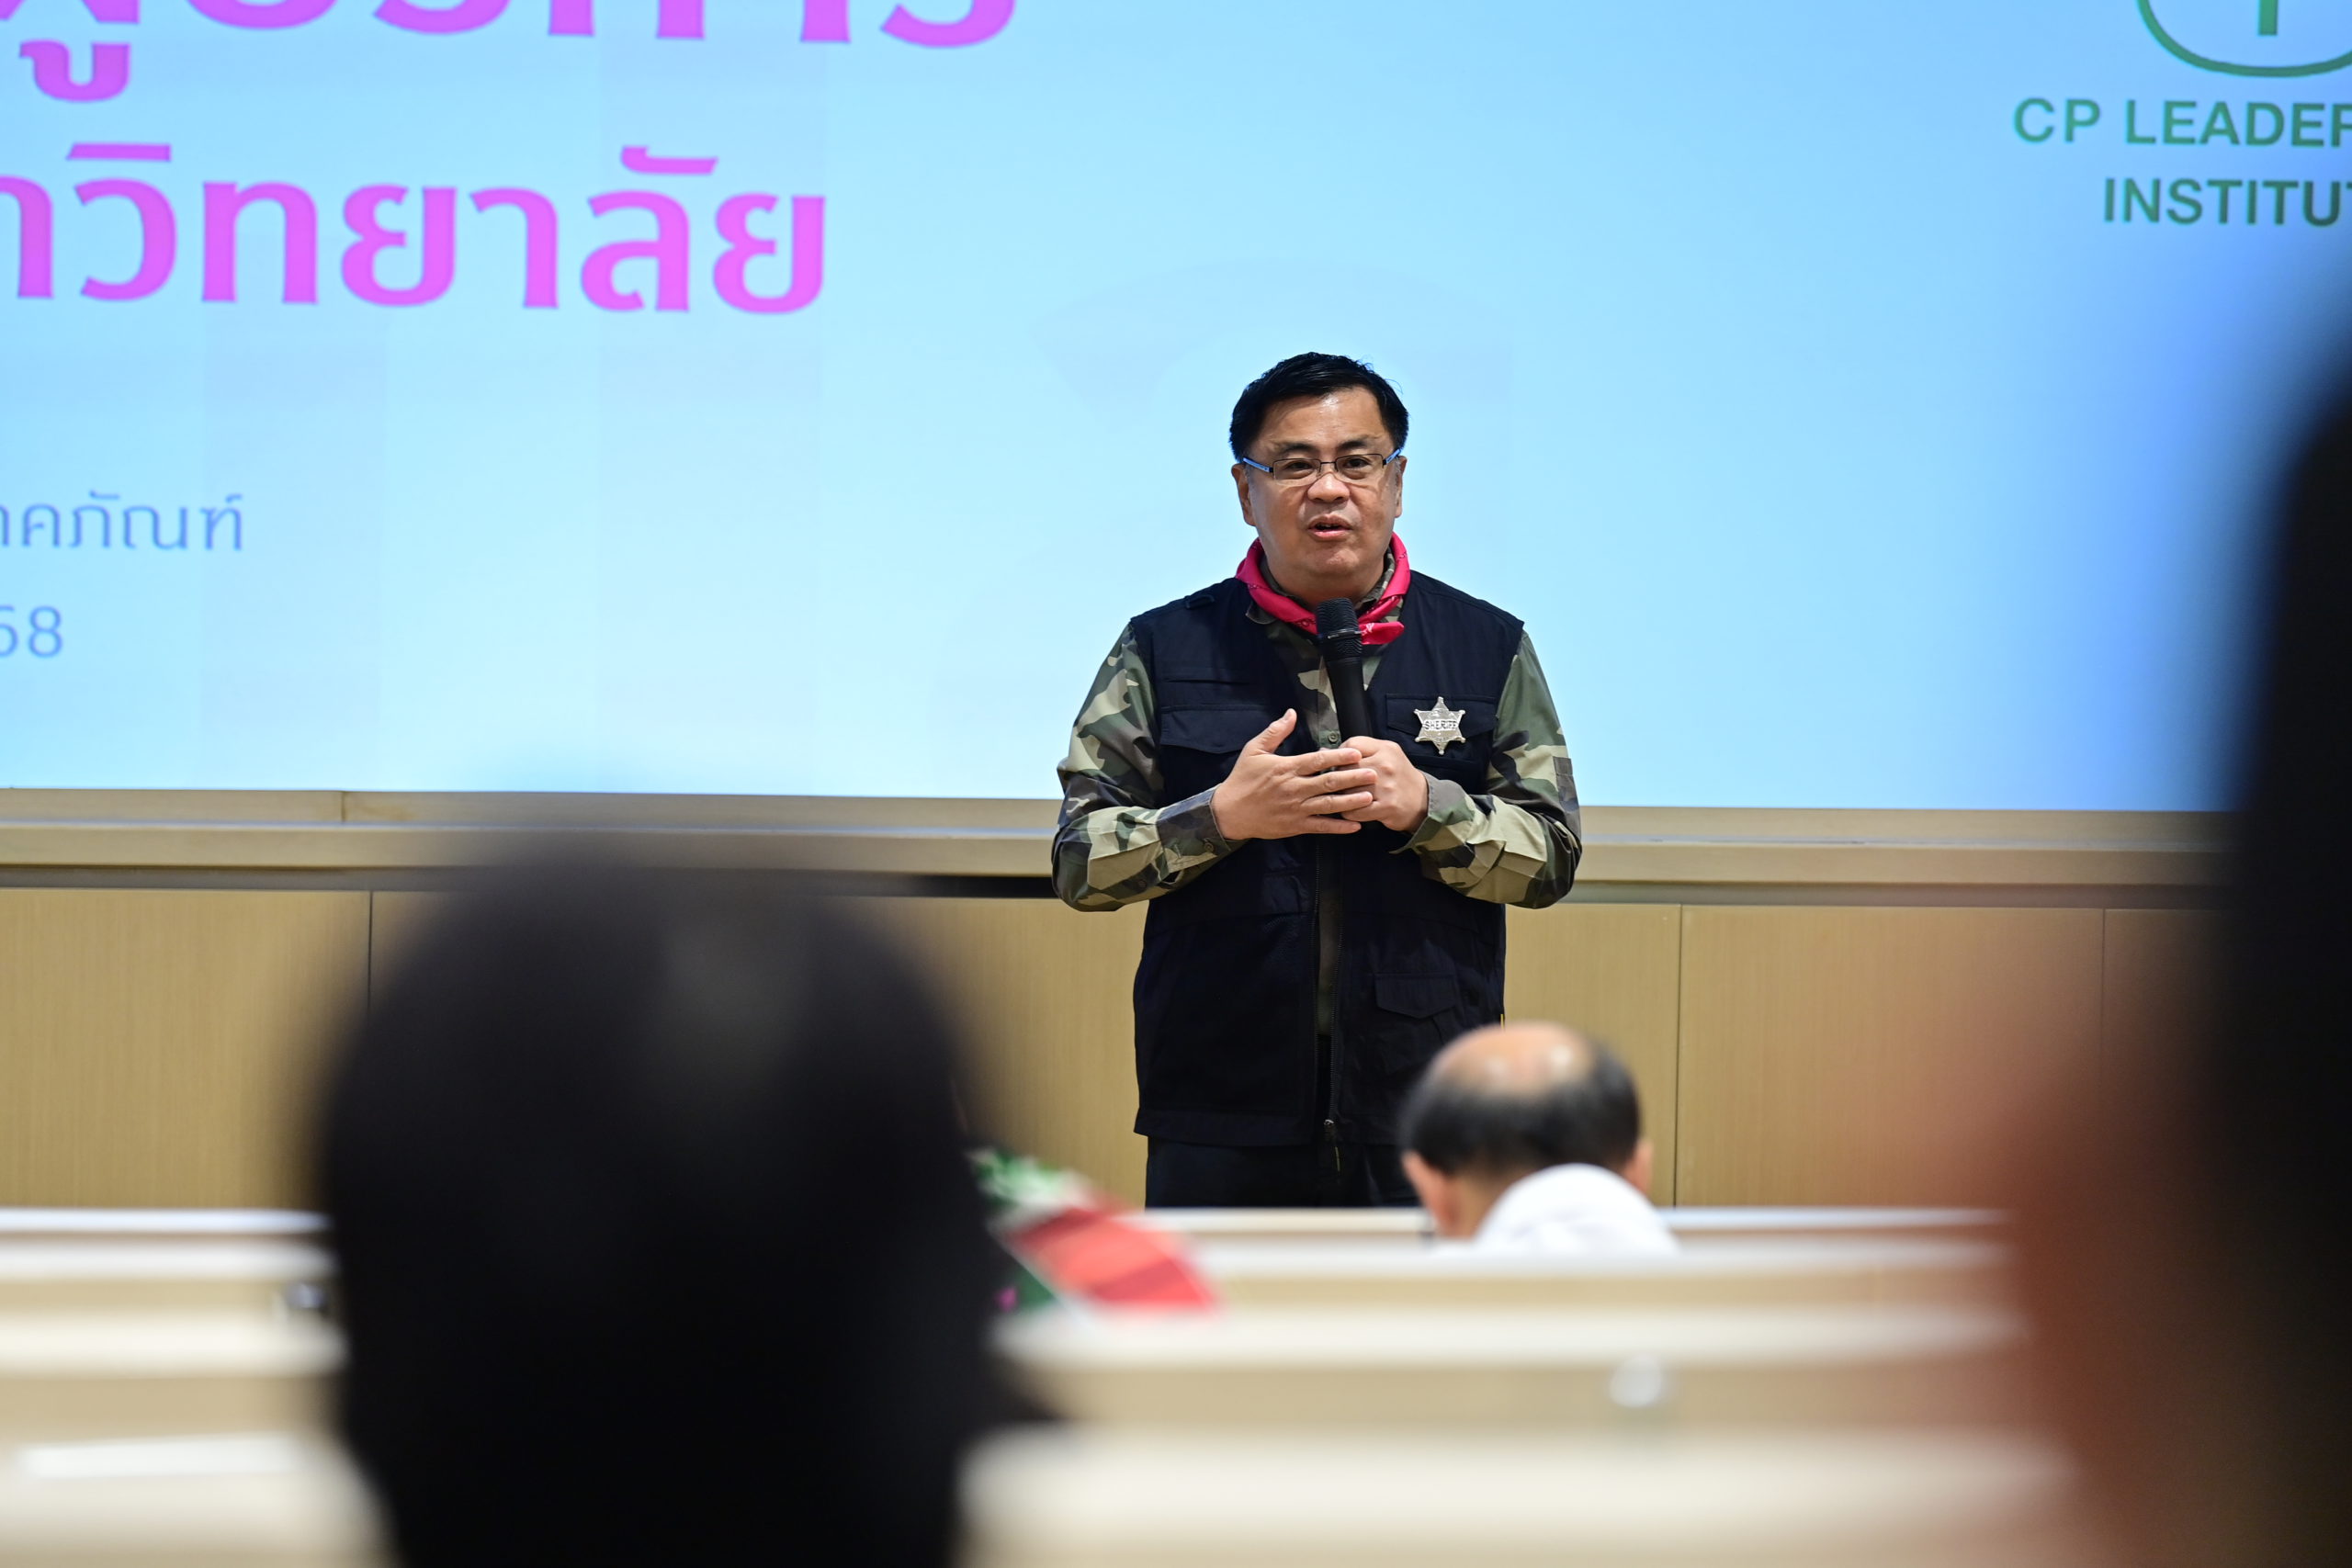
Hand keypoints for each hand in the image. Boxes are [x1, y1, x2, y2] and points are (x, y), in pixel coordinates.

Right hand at [1210, 710, 1375, 840]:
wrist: (1229, 812)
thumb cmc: (1242, 779)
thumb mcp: (1254, 750)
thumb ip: (1275, 731)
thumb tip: (1291, 713)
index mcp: (1286, 768)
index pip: (1317, 760)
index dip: (1338, 756)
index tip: (1357, 753)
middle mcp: (1294, 788)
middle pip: (1329, 782)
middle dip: (1353, 777)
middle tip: (1373, 774)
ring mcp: (1296, 808)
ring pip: (1329, 804)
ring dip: (1351, 801)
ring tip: (1370, 797)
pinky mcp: (1296, 825)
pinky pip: (1321, 826)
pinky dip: (1338, 826)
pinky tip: (1355, 825)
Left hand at [1336, 736, 1429, 831]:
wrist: (1423, 800)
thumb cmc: (1399, 777)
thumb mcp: (1386, 754)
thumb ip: (1359, 750)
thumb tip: (1325, 751)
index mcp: (1385, 749)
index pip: (1352, 745)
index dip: (1341, 755)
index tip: (1340, 764)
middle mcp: (1386, 766)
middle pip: (1346, 768)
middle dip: (1339, 778)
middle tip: (1341, 784)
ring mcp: (1386, 787)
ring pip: (1347, 791)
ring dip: (1342, 797)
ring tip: (1347, 797)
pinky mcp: (1386, 807)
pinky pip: (1354, 811)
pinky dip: (1349, 812)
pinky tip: (1353, 809)